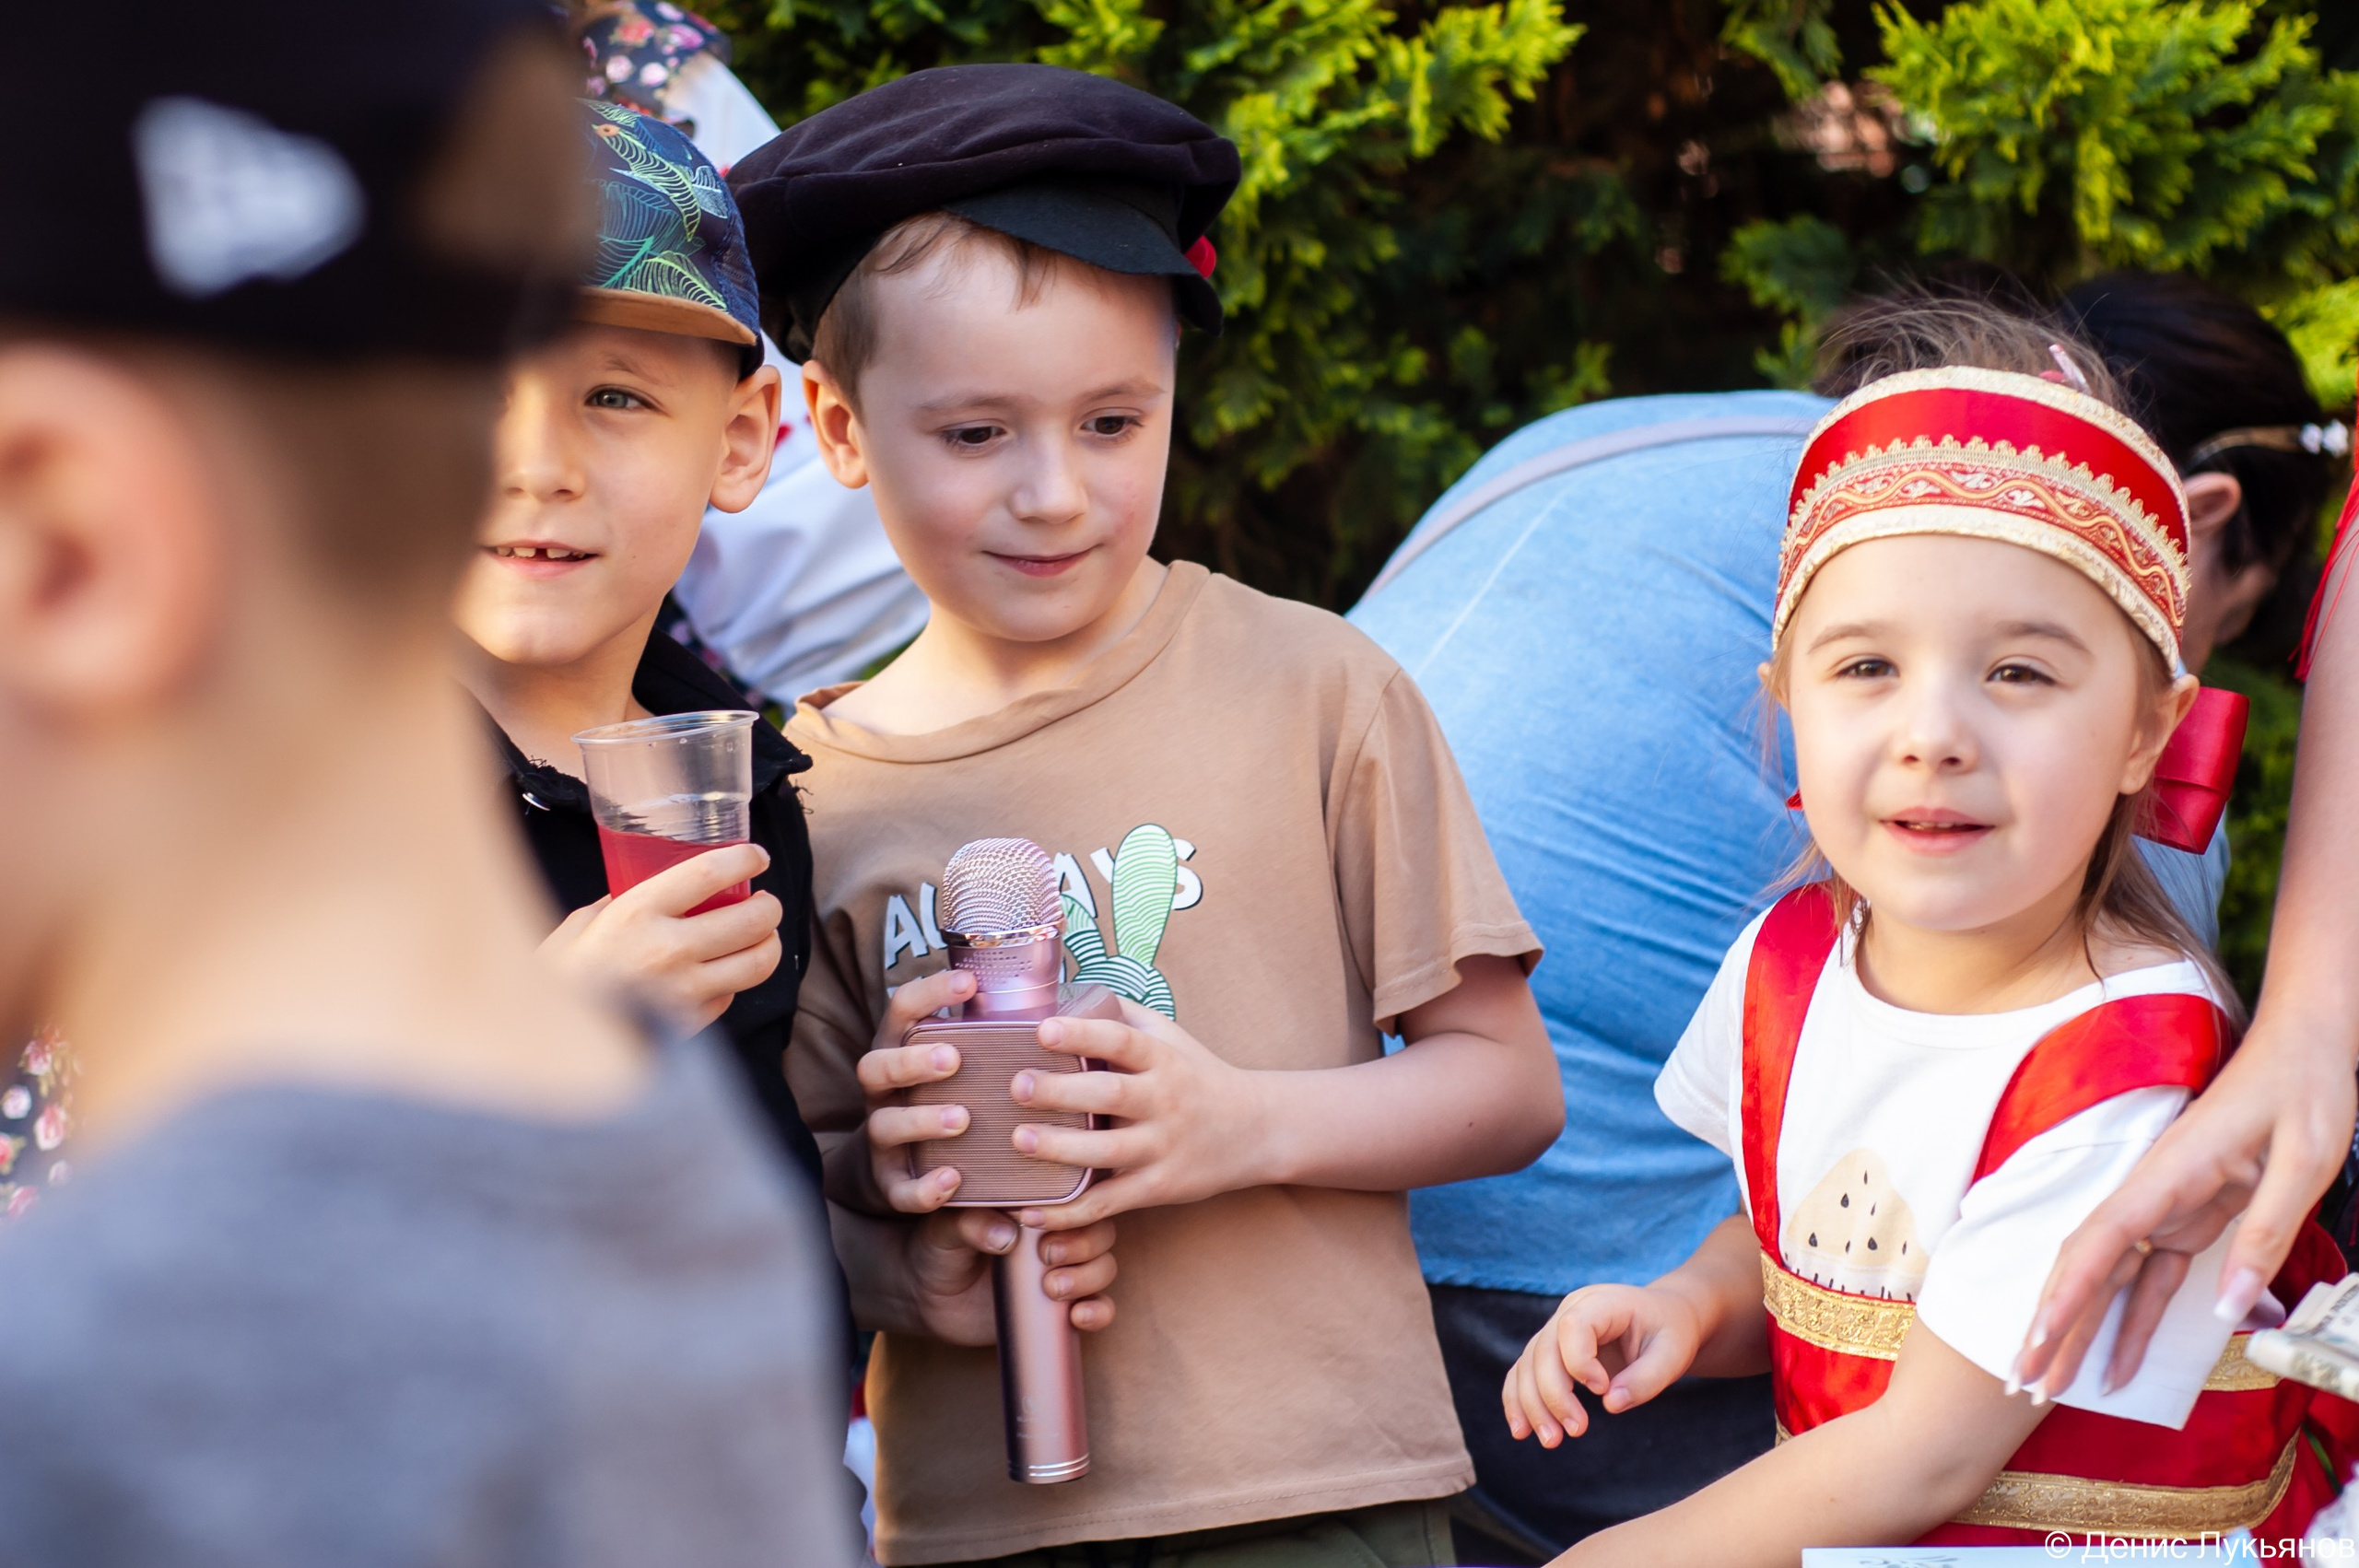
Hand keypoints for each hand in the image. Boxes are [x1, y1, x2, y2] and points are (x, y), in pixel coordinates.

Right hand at [539, 843, 779, 1031]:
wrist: (548, 1042)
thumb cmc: (558, 978)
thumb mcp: (580, 925)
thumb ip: (619, 903)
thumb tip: (648, 887)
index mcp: (636, 914)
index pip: (709, 874)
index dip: (744, 860)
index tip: (756, 856)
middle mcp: (668, 951)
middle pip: (751, 921)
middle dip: (770, 907)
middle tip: (766, 903)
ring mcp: (684, 992)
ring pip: (757, 963)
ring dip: (769, 945)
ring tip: (762, 937)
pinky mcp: (691, 1025)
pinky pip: (731, 996)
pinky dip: (733, 983)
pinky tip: (720, 974)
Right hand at [852, 967, 980, 1213]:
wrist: (904, 1172)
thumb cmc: (947, 1101)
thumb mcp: (960, 1071)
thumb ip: (995, 1049)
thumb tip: (1058, 1020)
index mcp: (900, 1052)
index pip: (901, 1011)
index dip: (928, 993)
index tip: (968, 982)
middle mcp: (883, 1093)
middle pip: (876, 1067)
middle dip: (912, 1060)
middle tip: (952, 1058)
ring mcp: (883, 1140)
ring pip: (885, 1125)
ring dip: (921, 1120)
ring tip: (961, 1118)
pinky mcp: (892, 1185)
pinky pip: (901, 1190)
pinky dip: (925, 1187)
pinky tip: (953, 1180)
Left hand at [903, 1208, 1118, 1346]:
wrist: (927, 1299)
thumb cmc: (937, 1250)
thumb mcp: (945, 1230)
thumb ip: (969, 1223)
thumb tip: (1006, 1235)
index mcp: (1036, 1204)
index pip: (1077, 1194)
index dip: (1071, 1205)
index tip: (1038, 1221)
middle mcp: (1058, 1232)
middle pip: (1099, 1230)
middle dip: (1082, 1243)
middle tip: (1046, 1255)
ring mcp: (1064, 1269)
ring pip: (1104, 1266)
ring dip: (1089, 1276)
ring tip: (1052, 1288)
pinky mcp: (1063, 1306)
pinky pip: (1100, 1308)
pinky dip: (1099, 1312)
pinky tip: (1078, 1316)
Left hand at [1001, 1000, 1270, 1230]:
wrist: (1254, 1130)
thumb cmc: (1195, 1077)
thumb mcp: (1169, 1038)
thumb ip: (1121, 1016)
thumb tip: (1061, 995)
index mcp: (1162, 1059)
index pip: (1122, 1041)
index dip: (1082, 1035)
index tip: (1043, 1030)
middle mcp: (1164, 1102)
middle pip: (1110, 1095)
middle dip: (1061, 1091)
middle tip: (1018, 1085)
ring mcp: (1162, 1147)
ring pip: (1108, 1152)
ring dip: (1061, 1149)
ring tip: (1019, 1140)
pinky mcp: (1157, 1187)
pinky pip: (1109, 1202)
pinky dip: (1070, 1211)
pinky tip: (1031, 1211)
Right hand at [1504, 1283, 1702, 1447]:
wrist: (1666, 1318)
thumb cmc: (1671, 1333)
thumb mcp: (1673, 1355)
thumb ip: (1646, 1380)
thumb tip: (1610, 1404)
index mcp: (1601, 1302)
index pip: (1573, 1327)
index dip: (1579, 1362)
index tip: (1602, 1389)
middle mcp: (1570, 1311)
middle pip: (1543, 1350)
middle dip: (1553, 1395)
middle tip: (1577, 1431)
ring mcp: (1556, 1330)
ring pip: (1528, 1365)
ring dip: (1533, 1405)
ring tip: (1551, 1441)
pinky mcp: (1552, 1352)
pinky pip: (1524, 1373)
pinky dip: (1519, 1401)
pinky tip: (1522, 1431)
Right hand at [2013, 1018, 2356, 1396]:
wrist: (2305, 1046)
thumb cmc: (2303, 1090)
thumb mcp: (2303, 1162)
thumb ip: (2263, 1234)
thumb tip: (2226, 1309)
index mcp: (2168, 1173)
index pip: (2101, 1240)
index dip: (2065, 1293)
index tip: (2036, 1337)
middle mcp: (2151, 1191)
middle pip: (2087, 1265)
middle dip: (2051, 1324)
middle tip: (2022, 1380)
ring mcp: (2164, 1205)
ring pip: (2108, 1276)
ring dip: (2079, 1329)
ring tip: (2050, 1382)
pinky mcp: (2186, 1216)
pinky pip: (2148, 1277)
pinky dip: (2129, 1320)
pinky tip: (2116, 1362)